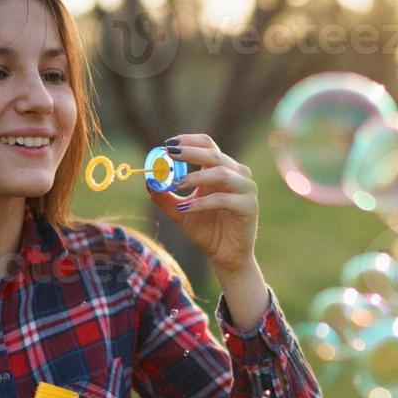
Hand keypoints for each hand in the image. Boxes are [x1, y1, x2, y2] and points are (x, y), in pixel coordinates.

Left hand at [147, 133, 259, 273]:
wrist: (225, 256)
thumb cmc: (206, 230)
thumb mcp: (180, 212)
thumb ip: (165, 197)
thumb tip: (148, 181)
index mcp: (221, 170)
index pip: (207, 145)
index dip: (189, 141)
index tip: (168, 145)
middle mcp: (236, 174)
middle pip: (214, 154)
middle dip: (191, 153)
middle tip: (170, 154)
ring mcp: (245, 189)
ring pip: (222, 173)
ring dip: (196, 177)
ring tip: (176, 183)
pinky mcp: (249, 206)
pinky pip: (224, 199)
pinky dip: (203, 203)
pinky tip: (187, 208)